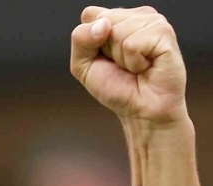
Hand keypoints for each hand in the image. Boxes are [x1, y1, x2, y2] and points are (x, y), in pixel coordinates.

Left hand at [70, 6, 187, 122]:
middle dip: (106, 51)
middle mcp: (136, 16)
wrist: (142, 110)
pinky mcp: (164, 33)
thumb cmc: (116, 87)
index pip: (90, 15)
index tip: (104, 57)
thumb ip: (80, 38)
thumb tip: (102, 24)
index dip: (89, 41)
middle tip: (122, 64)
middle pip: (103, 21)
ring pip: (118, 32)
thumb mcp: (83, 65)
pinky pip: (132, 44)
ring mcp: (153, 21)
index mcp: (116, 19)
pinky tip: (146, 67)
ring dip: (121, 58)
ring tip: (135, 66)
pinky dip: (134, 62)